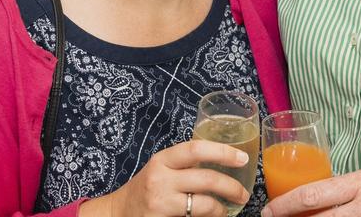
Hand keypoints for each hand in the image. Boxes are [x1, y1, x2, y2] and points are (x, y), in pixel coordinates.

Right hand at [82, 140, 250, 216]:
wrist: (117, 213)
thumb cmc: (145, 190)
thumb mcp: (160, 170)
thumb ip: (184, 165)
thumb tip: (223, 163)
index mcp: (162, 160)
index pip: (196, 149)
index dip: (223, 152)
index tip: (242, 158)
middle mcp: (160, 179)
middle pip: (206, 179)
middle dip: (231, 187)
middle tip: (243, 194)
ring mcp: (160, 202)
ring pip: (203, 205)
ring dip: (221, 209)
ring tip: (226, 210)